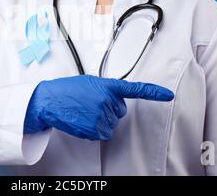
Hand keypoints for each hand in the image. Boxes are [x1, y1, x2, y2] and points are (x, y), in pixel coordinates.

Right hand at [24, 75, 173, 140]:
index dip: (153, 93)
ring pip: (111, 124)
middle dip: (108, 109)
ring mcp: (102, 115)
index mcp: (107, 85)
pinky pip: (103, 133)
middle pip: (119, 112)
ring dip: (100, 120)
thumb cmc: (66, 90)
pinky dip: (95, 130)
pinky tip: (83, 121)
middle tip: (91, 104)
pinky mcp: (95, 128)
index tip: (167, 95)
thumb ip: (105, 88)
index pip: (135, 89)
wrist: (49, 100)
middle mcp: (107, 100)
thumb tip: (113, 97)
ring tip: (84, 112)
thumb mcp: (89, 82)